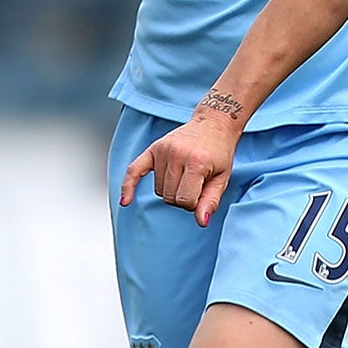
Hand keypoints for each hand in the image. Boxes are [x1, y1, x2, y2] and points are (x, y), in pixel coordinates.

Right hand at [119, 107, 242, 225]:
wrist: (213, 125)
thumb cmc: (219, 153)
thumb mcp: (222, 179)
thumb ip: (211, 201)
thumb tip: (202, 222)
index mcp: (197, 162)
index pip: (185, 201)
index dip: (194, 204)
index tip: (202, 194)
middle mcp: (177, 154)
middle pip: (170, 197)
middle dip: (182, 198)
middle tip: (195, 184)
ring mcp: (163, 150)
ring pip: (158, 190)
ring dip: (170, 190)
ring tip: (185, 176)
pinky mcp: (153, 148)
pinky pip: (134, 171)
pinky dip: (128, 186)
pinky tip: (125, 201)